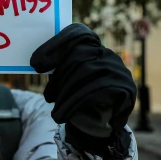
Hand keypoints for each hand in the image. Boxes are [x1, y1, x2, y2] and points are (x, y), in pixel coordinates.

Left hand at [30, 23, 135, 159]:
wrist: (105, 125)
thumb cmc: (82, 100)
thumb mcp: (69, 81)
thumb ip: (60, 68)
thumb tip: (37, 62)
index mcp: (95, 48)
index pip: (79, 34)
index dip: (56, 44)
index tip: (35, 63)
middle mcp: (108, 55)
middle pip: (79, 56)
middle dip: (59, 78)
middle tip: (48, 97)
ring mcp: (118, 69)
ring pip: (86, 72)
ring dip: (66, 94)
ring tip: (56, 112)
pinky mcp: (125, 87)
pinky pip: (96, 90)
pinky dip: (75, 103)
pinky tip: (64, 115)